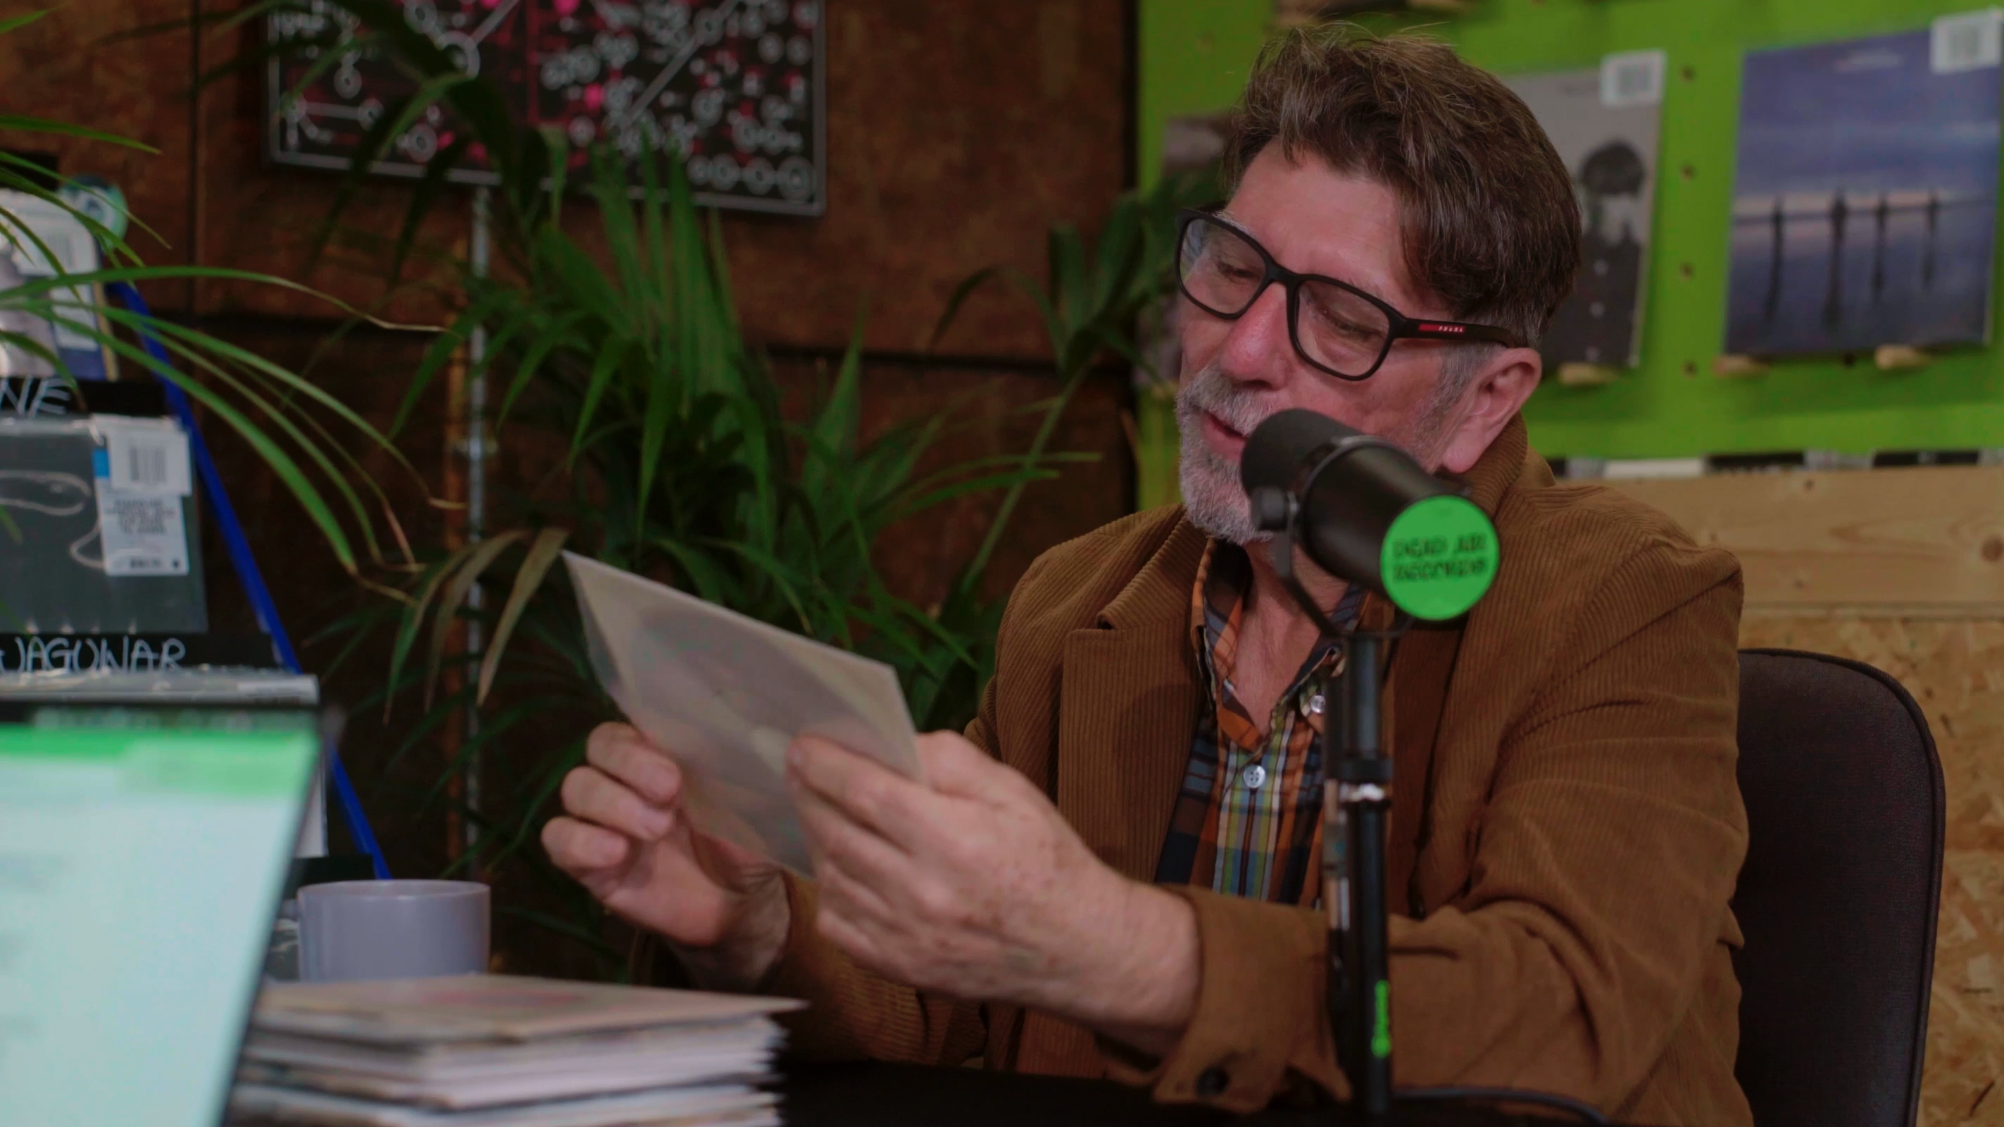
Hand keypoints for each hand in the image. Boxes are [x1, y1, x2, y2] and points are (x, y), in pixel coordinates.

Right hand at [543, 722, 789, 988]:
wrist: (739, 907)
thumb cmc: (746, 843)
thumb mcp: (753, 803)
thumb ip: (745, 769)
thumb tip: (769, 737)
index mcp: (663, 756)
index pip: (634, 723)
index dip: (643, 740)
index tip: (676, 769)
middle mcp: (626, 781)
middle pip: (598, 749)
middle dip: (630, 766)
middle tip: (669, 794)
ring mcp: (603, 821)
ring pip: (575, 788)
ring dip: (612, 804)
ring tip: (656, 831)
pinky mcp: (589, 864)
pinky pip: (558, 839)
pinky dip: (582, 841)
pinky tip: (617, 854)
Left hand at [785, 732, 1198, 1050]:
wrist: (1076, 950)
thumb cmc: (1047, 861)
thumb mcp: (1014, 791)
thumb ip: (950, 759)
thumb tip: (892, 745)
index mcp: (955, 840)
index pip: (867, 793)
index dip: (826, 766)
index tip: (802, 746)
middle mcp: (923, 892)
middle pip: (838, 833)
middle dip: (810, 795)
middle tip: (797, 770)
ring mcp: (906, 937)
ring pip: (833, 877)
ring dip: (819, 839)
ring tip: (820, 812)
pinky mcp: (899, 968)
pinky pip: (839, 923)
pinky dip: (831, 890)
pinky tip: (844, 867)